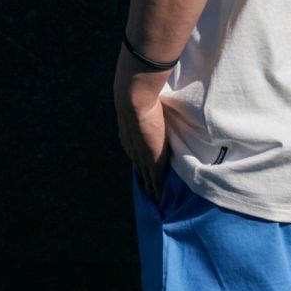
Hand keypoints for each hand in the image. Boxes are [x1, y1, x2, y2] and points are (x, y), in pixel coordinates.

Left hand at [114, 50, 169, 200]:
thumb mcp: (143, 99)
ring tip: (156, 203)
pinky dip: (158, 192)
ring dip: (151, 190)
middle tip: (150, 192)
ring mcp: (142, 157)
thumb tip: (149, 87)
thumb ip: (147, 98)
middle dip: (144, 180)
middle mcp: (133, 150)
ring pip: (147, 180)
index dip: (141, 164)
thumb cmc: (139, 93)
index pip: (136, 155)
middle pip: (139, 171)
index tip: (145, 170)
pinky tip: (160, 202)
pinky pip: (155, 183)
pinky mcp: (153, 162)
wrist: (134, 97)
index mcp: (129, 137)